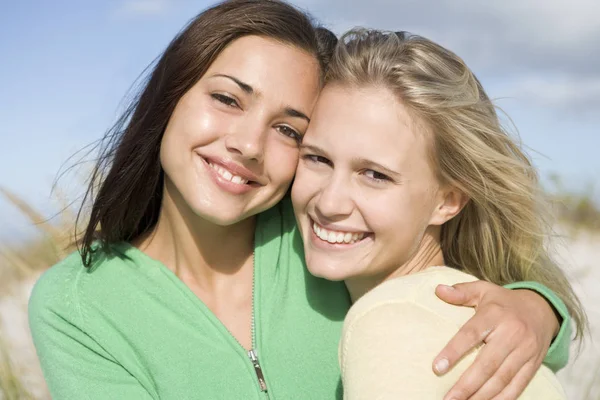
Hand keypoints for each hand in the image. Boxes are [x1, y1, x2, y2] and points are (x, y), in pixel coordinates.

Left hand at [432, 280, 558, 399]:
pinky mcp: (534, 365)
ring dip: (482, 396)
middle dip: (466, 385)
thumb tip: (438, 290)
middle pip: (487, 364)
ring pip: (502, 379)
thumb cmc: (502, 302)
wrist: (542, 309)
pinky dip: (502, 399)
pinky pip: (518, 386)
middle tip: (448, 398)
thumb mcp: (483, 290)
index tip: (437, 367)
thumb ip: (461, 292)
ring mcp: (525, 351)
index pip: (471, 334)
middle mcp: (512, 333)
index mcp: (495, 314)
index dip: (454, 351)